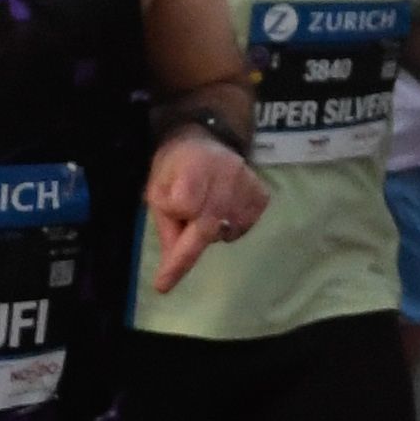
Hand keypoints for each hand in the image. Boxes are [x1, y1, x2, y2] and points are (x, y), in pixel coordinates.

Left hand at [140, 126, 266, 288]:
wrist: (205, 140)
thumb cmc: (176, 168)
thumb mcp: (158, 190)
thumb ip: (167, 224)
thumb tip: (173, 262)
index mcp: (194, 165)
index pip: (185, 205)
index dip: (173, 228)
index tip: (162, 277)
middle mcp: (226, 172)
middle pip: (208, 225)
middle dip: (188, 250)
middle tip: (167, 280)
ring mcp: (248, 182)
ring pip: (227, 230)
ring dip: (211, 233)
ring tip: (202, 215)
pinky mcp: (262, 193)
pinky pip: (246, 226)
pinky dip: (232, 229)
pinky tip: (223, 214)